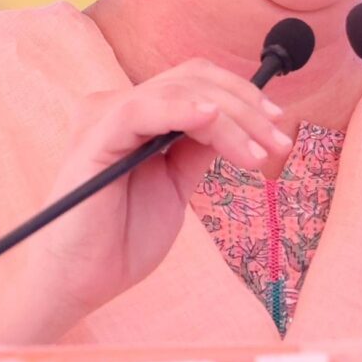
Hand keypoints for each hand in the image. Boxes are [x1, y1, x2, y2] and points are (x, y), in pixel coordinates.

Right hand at [0, 60, 290, 344]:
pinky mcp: (94, 136)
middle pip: (193, 78)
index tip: (279, 127)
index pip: (196, 82)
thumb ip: (198, 150)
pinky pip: (143, 108)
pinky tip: (212, 121)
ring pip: (179, 91)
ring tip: (258, 154)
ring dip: (230, 118)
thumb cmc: (121, 239)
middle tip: (279, 143)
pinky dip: (183, 109)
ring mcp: (104, 116)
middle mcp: (120, 105)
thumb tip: (241, 123)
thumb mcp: (176, 186)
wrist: (81, 283)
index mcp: (138, 114)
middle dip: (246, 107)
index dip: (242, 96)